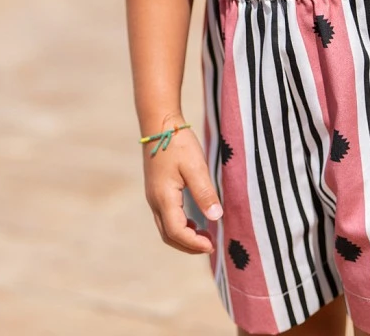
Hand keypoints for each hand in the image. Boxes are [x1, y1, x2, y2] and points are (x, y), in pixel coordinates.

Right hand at [142, 113, 222, 254]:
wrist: (159, 124)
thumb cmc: (178, 143)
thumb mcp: (195, 166)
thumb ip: (204, 192)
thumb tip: (216, 218)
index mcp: (164, 198)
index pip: (177, 232)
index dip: (194, 243)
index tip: (212, 245)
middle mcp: (155, 201)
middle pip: (169, 235)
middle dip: (189, 245)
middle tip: (211, 245)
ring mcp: (154, 197)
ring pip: (166, 228)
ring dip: (184, 237)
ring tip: (206, 236)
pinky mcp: (157, 191)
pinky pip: (166, 217)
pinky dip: (180, 226)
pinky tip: (195, 221)